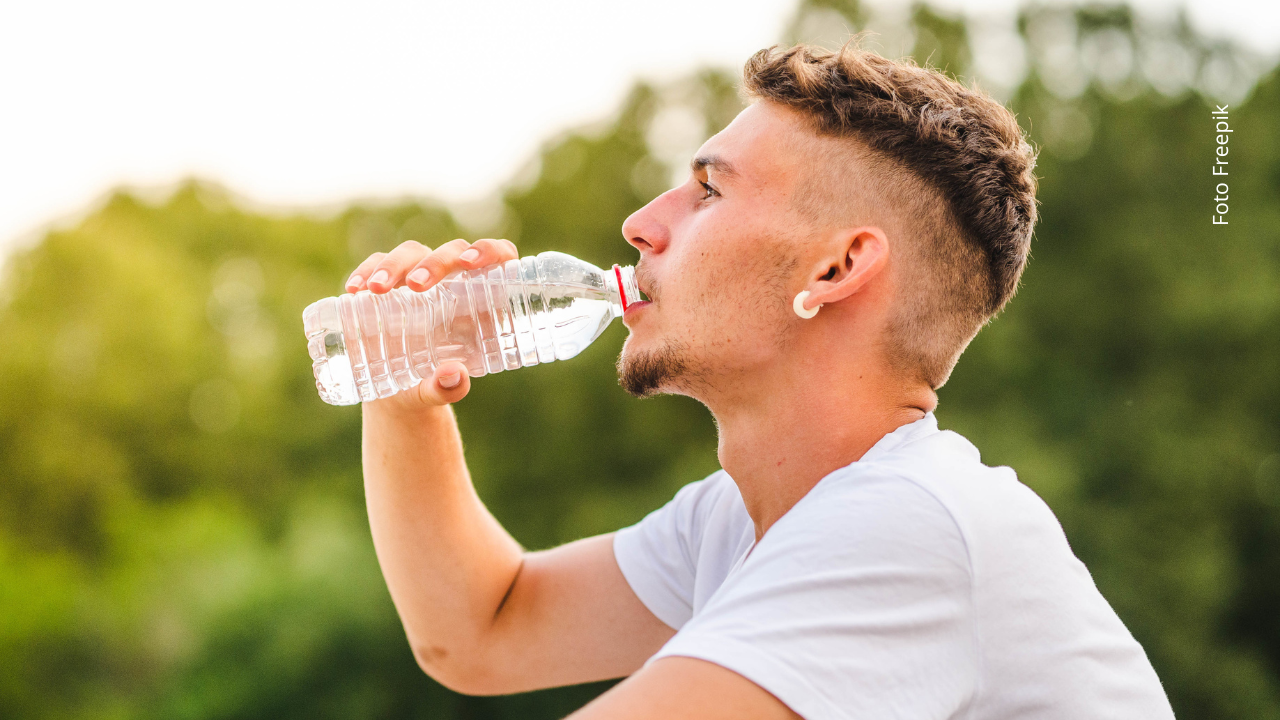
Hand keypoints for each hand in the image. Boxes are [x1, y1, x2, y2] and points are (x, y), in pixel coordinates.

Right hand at [344, 237, 519, 407]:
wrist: (399, 393)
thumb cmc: (432, 384)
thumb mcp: (439, 389)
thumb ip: (449, 388)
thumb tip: (455, 377)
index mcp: (482, 300)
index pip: (498, 258)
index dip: (490, 251)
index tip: (471, 263)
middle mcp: (454, 280)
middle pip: (452, 252)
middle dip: (434, 262)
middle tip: (417, 285)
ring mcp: (420, 277)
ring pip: (413, 252)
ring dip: (395, 265)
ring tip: (375, 289)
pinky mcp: (390, 282)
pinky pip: (378, 263)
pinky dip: (367, 270)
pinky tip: (354, 289)